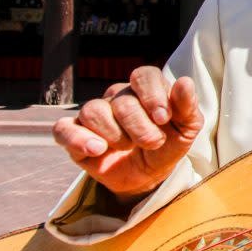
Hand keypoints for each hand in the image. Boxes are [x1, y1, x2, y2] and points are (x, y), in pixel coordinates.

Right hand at [52, 66, 202, 204]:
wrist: (149, 175)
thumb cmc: (168, 144)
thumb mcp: (186, 129)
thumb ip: (188, 106)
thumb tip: (186, 82)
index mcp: (145, 89)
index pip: (144, 75)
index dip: (152, 95)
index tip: (163, 118)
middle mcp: (118, 96)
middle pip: (122, 101)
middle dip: (140, 127)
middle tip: (152, 142)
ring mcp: (95, 114)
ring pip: (94, 111)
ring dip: (115, 134)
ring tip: (127, 147)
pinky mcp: (74, 135)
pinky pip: (64, 129)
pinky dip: (78, 139)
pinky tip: (98, 149)